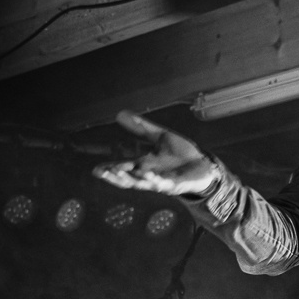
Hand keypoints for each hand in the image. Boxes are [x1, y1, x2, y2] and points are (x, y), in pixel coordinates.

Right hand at [92, 110, 217, 195]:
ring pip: (143, 183)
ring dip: (131, 179)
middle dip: (115, 176)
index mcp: (144, 164)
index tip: (95, 170)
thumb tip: (120, 113)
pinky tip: (148, 174)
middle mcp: (150, 175)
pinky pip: (163, 184)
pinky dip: (155, 179)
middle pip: (128, 179)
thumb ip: (142, 127)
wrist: (203, 164)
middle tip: (101, 173)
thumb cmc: (181, 154)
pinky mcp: (176, 184)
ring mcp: (162, 181)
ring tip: (118, 173)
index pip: (123, 168)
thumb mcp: (161, 137)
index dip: (109, 170)